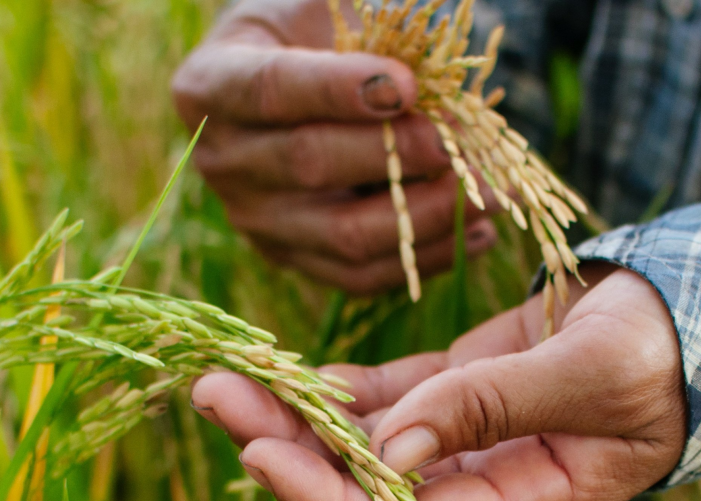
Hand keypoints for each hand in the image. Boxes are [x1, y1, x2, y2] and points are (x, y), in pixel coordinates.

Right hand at [171, 0, 499, 293]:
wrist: (284, 91)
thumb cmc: (309, 38)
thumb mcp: (321, 10)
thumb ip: (365, 31)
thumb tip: (429, 76)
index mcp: (210, 85)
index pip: (271, 90)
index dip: (338, 90)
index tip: (408, 85)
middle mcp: (222, 161)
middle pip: (310, 166)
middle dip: (396, 155)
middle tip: (460, 142)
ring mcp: (255, 220)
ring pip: (344, 235)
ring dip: (428, 216)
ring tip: (490, 193)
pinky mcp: (294, 259)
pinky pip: (362, 275)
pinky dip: (428, 258)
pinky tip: (479, 233)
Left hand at [190, 266, 685, 500]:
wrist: (688, 313)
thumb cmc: (664, 351)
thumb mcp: (593, 375)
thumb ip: (494, 409)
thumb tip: (391, 451)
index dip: (330, 500)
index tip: (259, 455)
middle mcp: (481, 485)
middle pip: (365, 486)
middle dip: (288, 448)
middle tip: (214, 398)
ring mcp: (463, 441)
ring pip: (363, 441)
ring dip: (294, 414)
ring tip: (223, 377)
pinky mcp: (455, 394)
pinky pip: (382, 401)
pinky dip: (333, 389)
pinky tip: (283, 373)